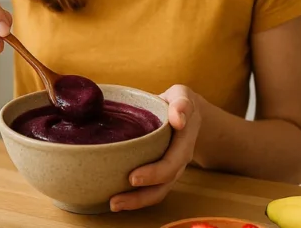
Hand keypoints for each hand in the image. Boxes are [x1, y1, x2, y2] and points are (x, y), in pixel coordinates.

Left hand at [109, 84, 202, 211]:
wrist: (187, 114)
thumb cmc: (179, 102)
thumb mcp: (182, 95)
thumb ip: (181, 103)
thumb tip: (178, 118)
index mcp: (184, 140)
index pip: (173, 160)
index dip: (155, 173)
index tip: (133, 178)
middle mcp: (180, 158)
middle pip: (165, 182)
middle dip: (142, 193)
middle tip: (116, 199)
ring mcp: (172, 168)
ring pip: (159, 191)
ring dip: (137, 201)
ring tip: (113, 205)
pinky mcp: (161, 173)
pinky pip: (153, 190)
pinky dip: (137, 198)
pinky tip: (117, 201)